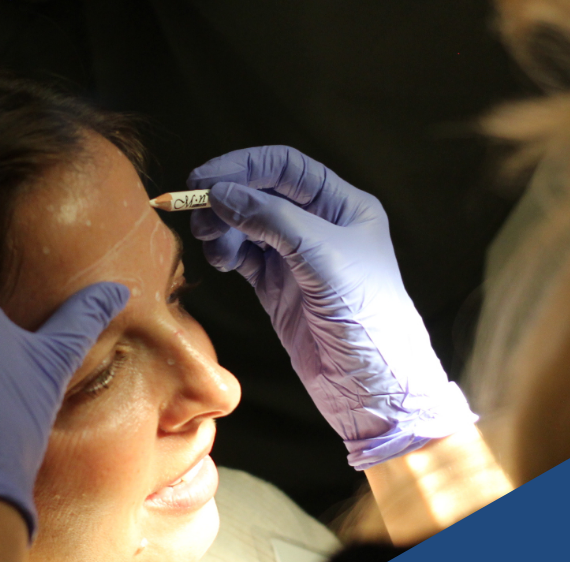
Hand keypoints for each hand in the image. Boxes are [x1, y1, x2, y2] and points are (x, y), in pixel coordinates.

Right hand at [187, 146, 476, 469]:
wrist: (372, 387)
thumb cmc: (365, 316)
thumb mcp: (322, 258)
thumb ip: (272, 220)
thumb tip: (220, 192)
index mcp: (344, 206)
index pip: (286, 168)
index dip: (244, 166)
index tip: (204, 178)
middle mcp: (321, 226)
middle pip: (262, 193)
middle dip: (227, 198)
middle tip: (197, 213)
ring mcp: (297, 258)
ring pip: (248, 225)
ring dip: (222, 227)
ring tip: (210, 243)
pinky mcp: (279, 288)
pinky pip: (245, 256)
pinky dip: (227, 252)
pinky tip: (219, 260)